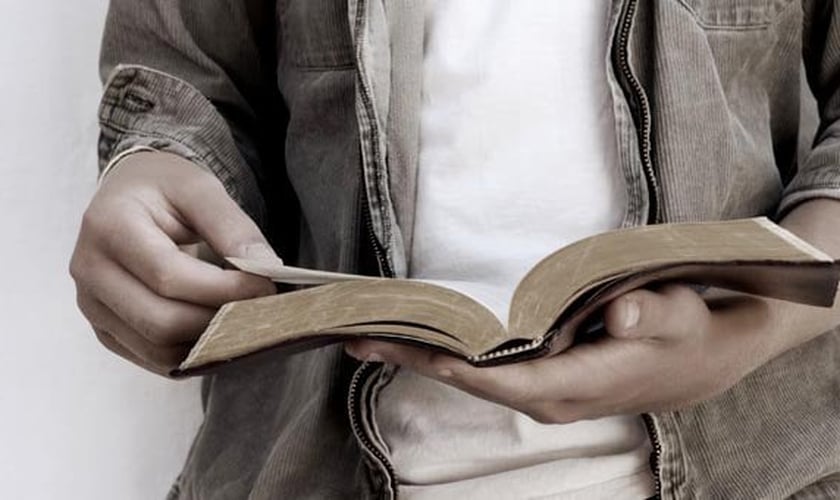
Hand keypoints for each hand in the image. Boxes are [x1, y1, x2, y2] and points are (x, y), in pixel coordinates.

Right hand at [70, 152, 276, 374]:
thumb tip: (266, 269)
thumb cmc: (165, 189)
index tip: (265, 286)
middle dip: (218, 320)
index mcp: (109, 227)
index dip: (224, 289)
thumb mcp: (201, 190)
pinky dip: (192, 352)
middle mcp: (90, 271)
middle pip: (161, 322)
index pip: (169, 277)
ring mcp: (92, 305)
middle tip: (257, 307)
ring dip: (208, 341)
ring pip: (157, 348)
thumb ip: (234, 228)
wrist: (131, 195)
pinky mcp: (105, 329)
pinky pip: (153, 358)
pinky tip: (218, 330)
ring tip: (241, 317)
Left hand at [346, 284, 775, 422]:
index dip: (448, 361)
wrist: (704, 359)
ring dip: (423, 355)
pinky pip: (485, 369)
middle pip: (468, 381)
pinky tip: (422, 335)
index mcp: (573, 386)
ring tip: (372, 333)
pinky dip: (449, 352)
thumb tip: (623, 312)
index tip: (401, 342)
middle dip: (414, 359)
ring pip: (472, 377)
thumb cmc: (687, 334)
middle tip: (356, 335)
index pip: (496, 378)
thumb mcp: (679, 317)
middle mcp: (548, 396)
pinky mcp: (542, 379)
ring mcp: (543, 391)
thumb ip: (651, 313)